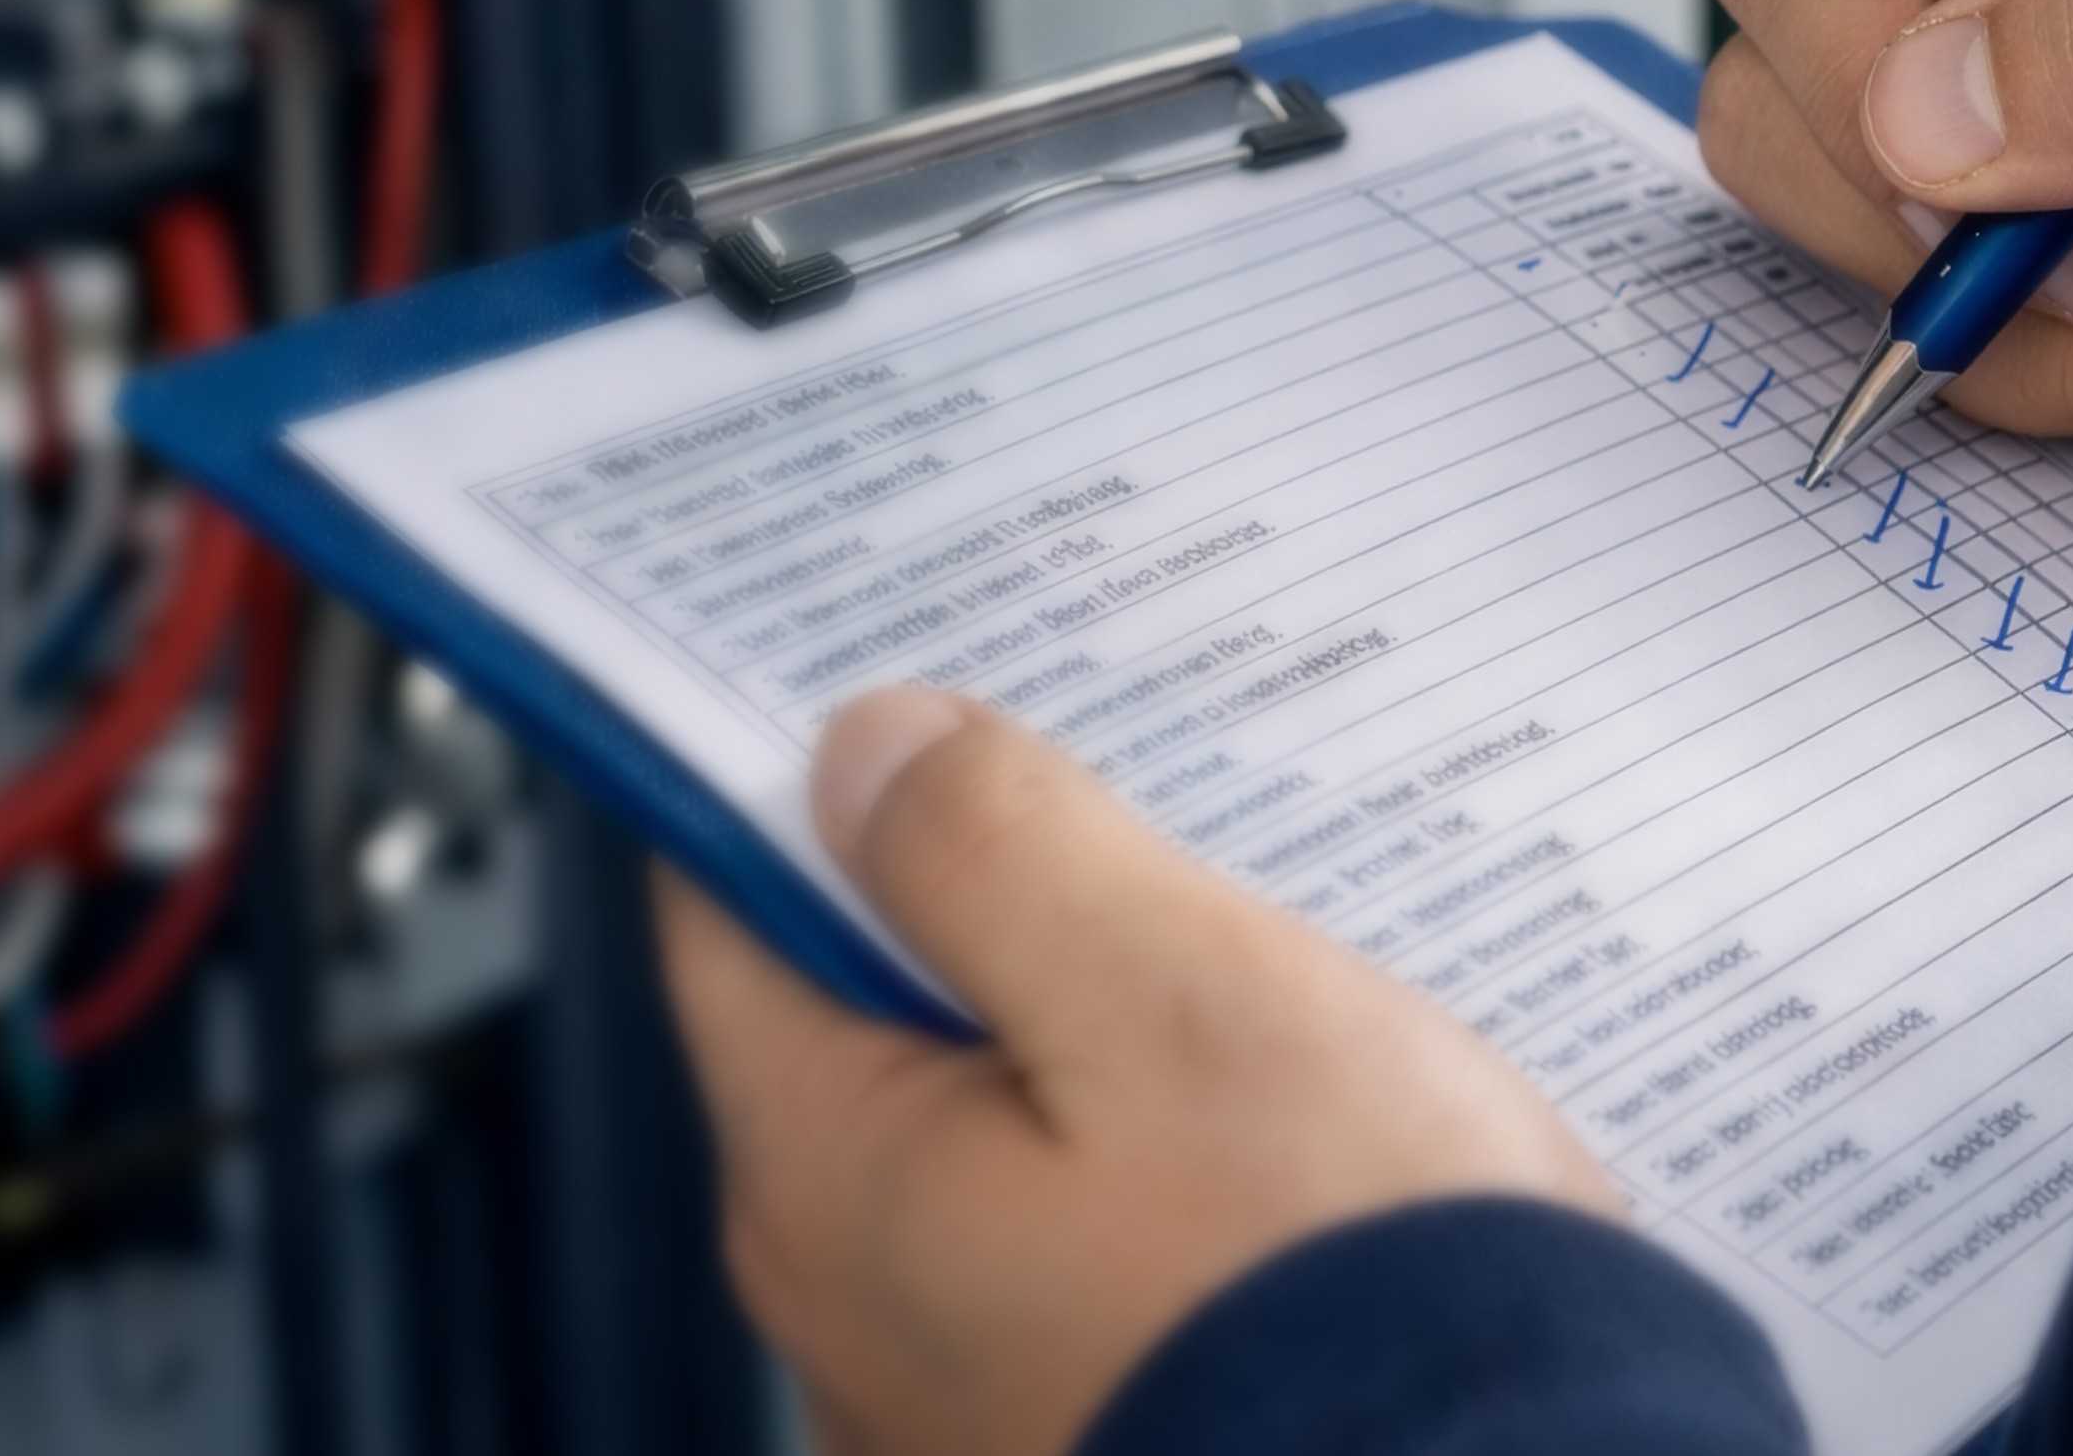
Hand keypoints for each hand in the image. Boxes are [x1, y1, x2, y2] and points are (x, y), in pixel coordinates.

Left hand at [658, 688, 1615, 1455]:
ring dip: (1104, 1043)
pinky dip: (1172, 1165)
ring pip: (1005, 1135)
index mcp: (836, 1190)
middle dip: (990, 909)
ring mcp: (977, 1393)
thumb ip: (996, 851)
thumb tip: (872, 750)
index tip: (914, 690)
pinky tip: (1296, 1133)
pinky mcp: (1111, 1420)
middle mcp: (863, 1320)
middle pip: (873, 1028)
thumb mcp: (1175, 994)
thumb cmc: (1343, 1289)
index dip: (810, 783)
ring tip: (1257, 977)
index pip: (729, 918)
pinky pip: (1100, 1242)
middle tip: (1142, 813)